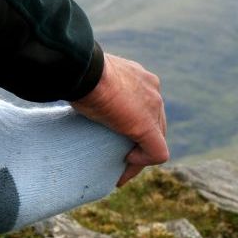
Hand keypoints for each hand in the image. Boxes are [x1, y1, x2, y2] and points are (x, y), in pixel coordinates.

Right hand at [71, 53, 167, 185]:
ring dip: (140, 156)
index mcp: (140, 78)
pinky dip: (143, 162)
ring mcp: (153, 106)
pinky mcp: (147, 125)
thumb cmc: (79, 71)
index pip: (146, 107)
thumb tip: (82, 97)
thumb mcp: (93, 79)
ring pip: (157, 139)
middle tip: (119, 157)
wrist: (82, 70)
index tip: (114, 137)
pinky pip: (157, 151)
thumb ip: (98, 88)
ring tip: (120, 168)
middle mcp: (152, 90)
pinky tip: (124, 162)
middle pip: (155, 124)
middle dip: (140, 143)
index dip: (134, 125)